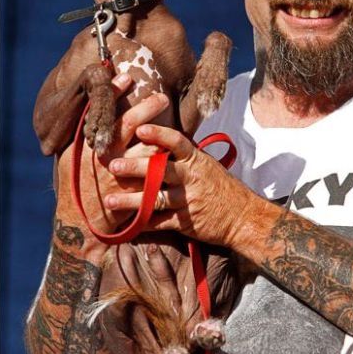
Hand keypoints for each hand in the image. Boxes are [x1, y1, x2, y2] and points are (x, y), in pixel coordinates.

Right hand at [56, 75, 169, 234]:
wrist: (82, 222)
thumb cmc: (78, 184)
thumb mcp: (73, 156)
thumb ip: (85, 134)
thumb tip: (95, 107)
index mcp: (91, 145)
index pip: (106, 112)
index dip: (116, 92)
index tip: (127, 78)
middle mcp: (107, 156)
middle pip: (133, 124)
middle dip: (149, 106)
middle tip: (162, 96)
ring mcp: (124, 174)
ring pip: (150, 148)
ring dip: (163, 134)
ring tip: (173, 125)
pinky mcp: (138, 191)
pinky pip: (159, 172)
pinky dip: (167, 160)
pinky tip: (174, 152)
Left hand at [104, 121, 259, 248]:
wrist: (242, 217)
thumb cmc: (220, 186)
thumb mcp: (206, 165)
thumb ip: (183, 156)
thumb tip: (157, 141)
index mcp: (196, 159)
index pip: (177, 142)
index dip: (159, 135)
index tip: (140, 129)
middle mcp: (191, 177)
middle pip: (160, 170)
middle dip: (135, 168)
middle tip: (113, 166)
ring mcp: (188, 200)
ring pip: (155, 199)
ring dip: (131, 200)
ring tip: (110, 201)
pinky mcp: (186, 222)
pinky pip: (160, 222)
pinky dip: (143, 223)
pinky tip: (126, 224)